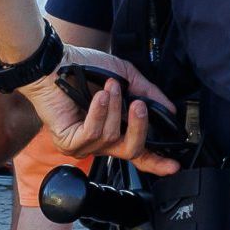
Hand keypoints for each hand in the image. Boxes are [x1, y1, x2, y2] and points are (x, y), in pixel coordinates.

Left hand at [19, 44, 180, 175]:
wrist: (55, 64)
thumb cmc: (85, 69)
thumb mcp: (126, 78)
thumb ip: (148, 93)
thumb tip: (170, 108)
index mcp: (116, 129)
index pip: (139, 153)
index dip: (157, 161)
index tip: (174, 165)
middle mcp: (100, 141)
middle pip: (131, 151)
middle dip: (139, 127)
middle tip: (139, 105)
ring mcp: (84, 145)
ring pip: (112, 138)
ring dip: (114, 108)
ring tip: (108, 88)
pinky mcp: (69, 142)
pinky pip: (93, 134)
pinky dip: (99, 113)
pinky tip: (99, 97)